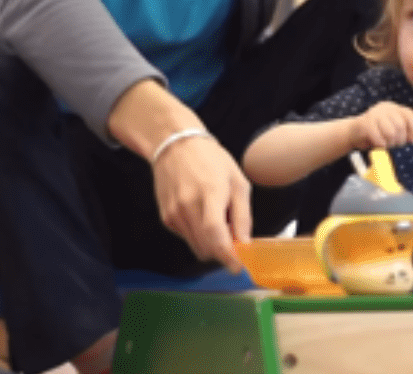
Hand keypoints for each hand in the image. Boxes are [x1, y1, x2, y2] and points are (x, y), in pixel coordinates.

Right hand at [107, 80, 252, 271]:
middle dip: (223, 252)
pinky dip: (198, 235)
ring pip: (196, 247)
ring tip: (219, 222)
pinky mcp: (166, 218)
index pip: (217, 238)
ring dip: (211, 245)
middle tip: (235, 240)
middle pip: (206, 249)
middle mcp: (188, 208)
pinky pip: (187, 238)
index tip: (239, 267)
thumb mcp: (238, 182)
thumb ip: (242, 216)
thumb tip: (246, 244)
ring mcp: (174, 215)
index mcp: (210, 196)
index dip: (228, 258)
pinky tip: (202, 215)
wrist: (175, 145)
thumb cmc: (211, 159)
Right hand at [349, 101, 412, 149]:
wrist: (353, 133)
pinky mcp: (365, 123)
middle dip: (400, 140)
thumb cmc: (377, 134)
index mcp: (393, 108)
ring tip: (386, 144)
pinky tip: (379, 145)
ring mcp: (374, 114)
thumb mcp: (393, 130)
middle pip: (400, 126)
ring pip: (391, 133)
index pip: (409, 115)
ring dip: (390, 143)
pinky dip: (381, 145)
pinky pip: (379, 138)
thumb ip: (404, 132)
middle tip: (394, 144)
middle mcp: (385, 108)